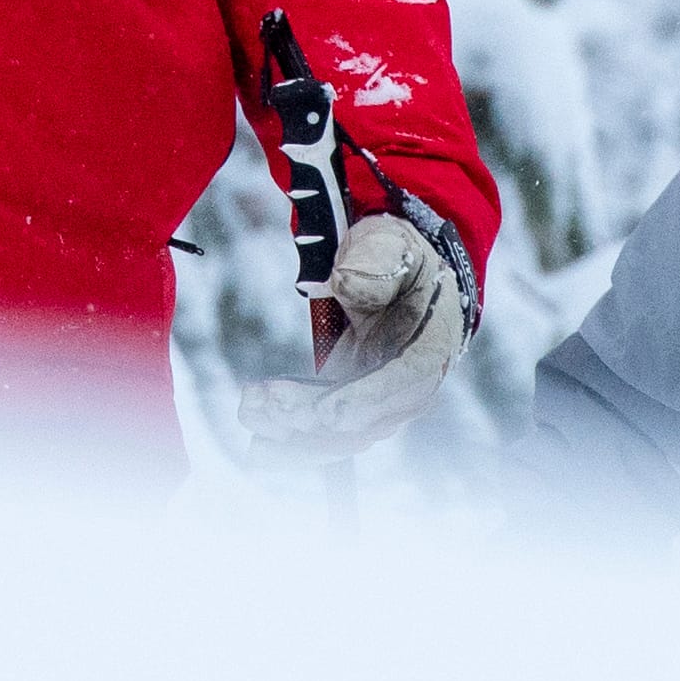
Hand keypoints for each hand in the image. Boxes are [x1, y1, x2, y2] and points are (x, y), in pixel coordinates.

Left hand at [235, 212, 467, 460]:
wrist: (396, 273)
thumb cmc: (397, 258)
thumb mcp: (392, 245)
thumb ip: (376, 262)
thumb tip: (344, 280)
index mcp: (428, 346)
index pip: (404, 382)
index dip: (366, 401)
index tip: (327, 412)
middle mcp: (407, 386)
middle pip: (366, 421)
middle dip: (314, 419)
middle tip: (270, 401)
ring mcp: (377, 402)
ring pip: (338, 435)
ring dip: (292, 433)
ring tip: (251, 410)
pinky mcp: (348, 404)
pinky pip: (320, 430)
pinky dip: (286, 433)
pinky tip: (253, 417)